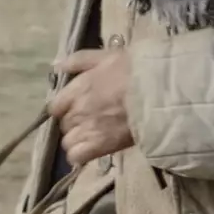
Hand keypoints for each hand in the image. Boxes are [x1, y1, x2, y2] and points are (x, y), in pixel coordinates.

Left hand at [49, 47, 134, 167]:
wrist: (159, 92)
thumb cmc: (135, 71)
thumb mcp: (107, 56)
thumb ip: (79, 60)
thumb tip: (56, 66)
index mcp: (77, 89)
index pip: (55, 107)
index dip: (65, 108)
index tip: (77, 107)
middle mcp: (78, 111)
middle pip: (64, 125)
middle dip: (74, 123)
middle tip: (92, 120)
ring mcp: (87, 130)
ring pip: (68, 142)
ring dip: (77, 140)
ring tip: (94, 136)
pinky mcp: (100, 146)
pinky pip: (77, 157)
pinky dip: (81, 155)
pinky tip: (92, 150)